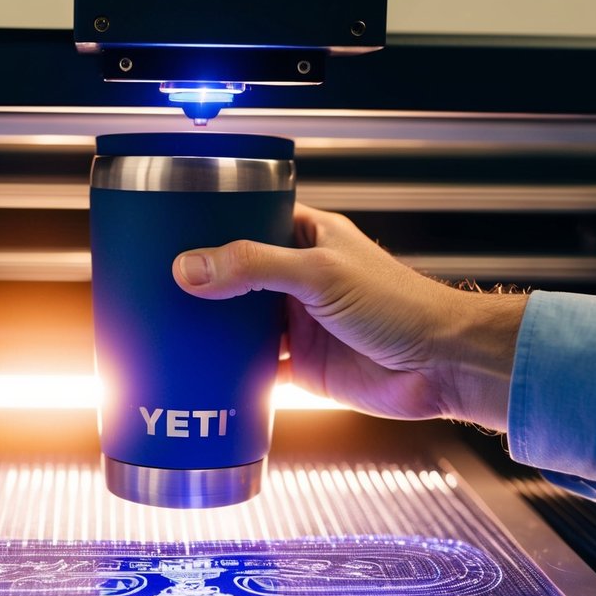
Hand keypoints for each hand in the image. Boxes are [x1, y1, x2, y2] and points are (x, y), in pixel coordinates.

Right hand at [171, 204, 526, 430]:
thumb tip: (191, 268)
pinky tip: (199, 373)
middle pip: (234, 276)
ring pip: (239, 324)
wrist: (441, 366)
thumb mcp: (320, 274)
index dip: (210, 227)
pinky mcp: (301, 365)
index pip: (247, 222)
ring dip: (210, 329)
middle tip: (153, 285)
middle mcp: (298, 278)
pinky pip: (253, 369)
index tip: (169, 234)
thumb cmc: (403, 306)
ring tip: (164, 328)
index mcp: (306, 238)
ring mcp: (297, 323)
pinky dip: (228, 372)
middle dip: (201, 283)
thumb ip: (254, 268)